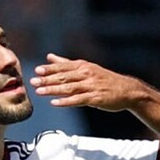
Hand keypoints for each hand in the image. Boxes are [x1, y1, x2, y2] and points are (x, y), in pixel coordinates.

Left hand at [30, 53, 150, 111]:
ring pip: (69, 88)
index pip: (63, 67)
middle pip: (64, 77)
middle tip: (33, 82)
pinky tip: (55, 103)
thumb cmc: (105, 79)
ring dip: (53, 90)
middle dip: (47, 80)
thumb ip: (66, 63)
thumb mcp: (87, 68)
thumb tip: (49, 57)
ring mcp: (91, 86)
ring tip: (39, 92)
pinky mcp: (95, 98)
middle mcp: (86, 74)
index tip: (37, 71)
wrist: (127, 90)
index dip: (49, 69)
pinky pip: (78, 100)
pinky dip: (66, 101)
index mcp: (83, 66)